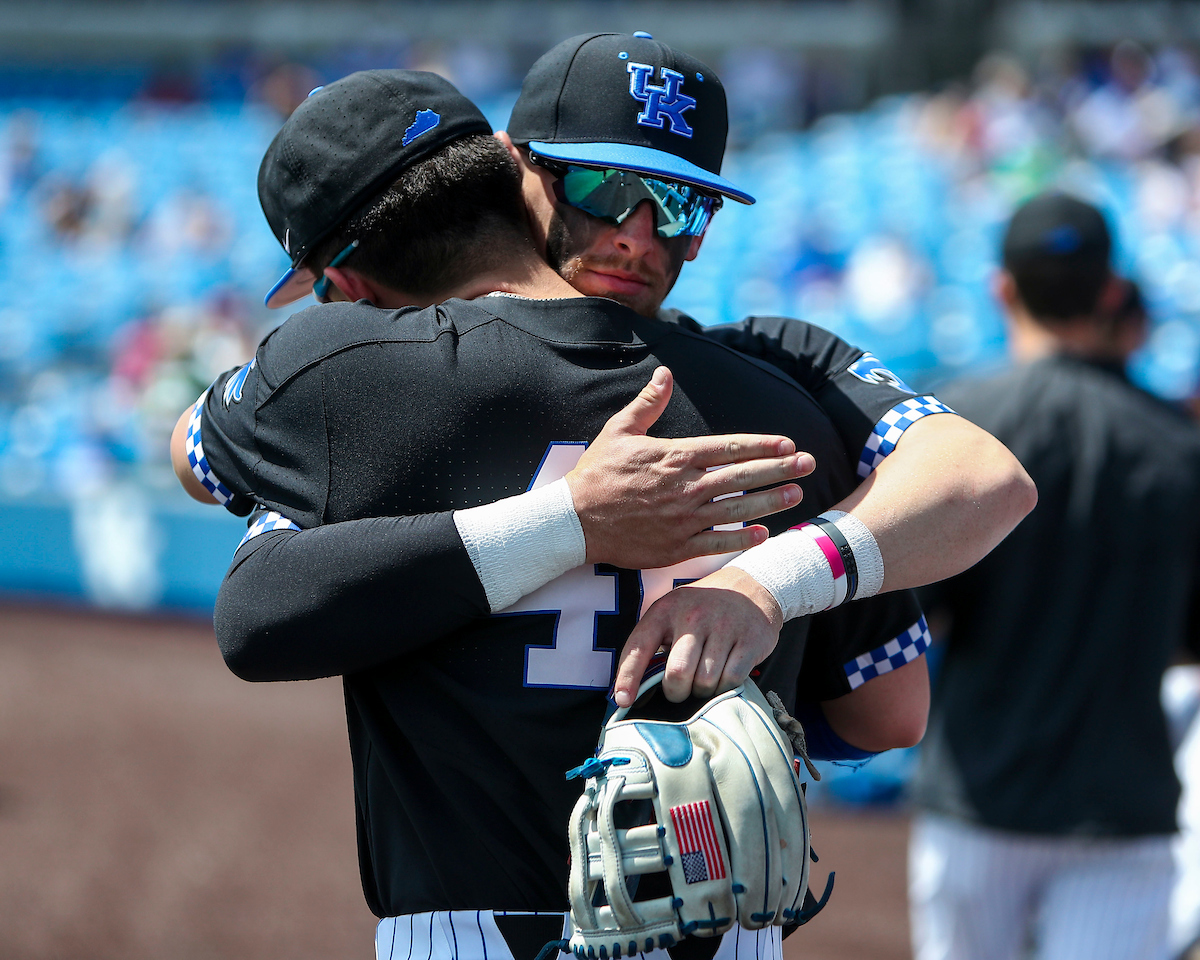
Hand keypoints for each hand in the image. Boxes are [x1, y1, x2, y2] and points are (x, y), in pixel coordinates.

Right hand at [566, 366, 813, 568]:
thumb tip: (664, 373)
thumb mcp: (618, 430)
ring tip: (796, 495)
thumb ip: (647, 403)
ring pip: (737, 509)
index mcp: (675, 456)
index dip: (761, 445)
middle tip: (809, 464)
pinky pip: (716, 543)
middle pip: (742, 477)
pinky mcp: (675, 546)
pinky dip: (741, 538)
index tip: (787, 444)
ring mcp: (683, 519)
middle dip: (779, 470)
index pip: (729, 448)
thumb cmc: (596, 473)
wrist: (574, 521)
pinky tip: (762, 534)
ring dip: (770, 502)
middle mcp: (685, 487)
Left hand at [612, 566, 783, 706]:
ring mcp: (724, 626)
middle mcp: (693, 615)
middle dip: (676, 692)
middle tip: (680, 690)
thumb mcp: (674, 612)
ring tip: (704, 680)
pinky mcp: (749, 640)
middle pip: (677, 674)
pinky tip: (723, 677)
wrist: (752, 586)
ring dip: (702, 691)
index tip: (623, 701)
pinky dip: (725, 688)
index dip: (628, 677)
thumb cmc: (704, 608)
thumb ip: (655, 642)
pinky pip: (731, 680)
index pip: (638, 647)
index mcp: (666, 609)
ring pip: (705, 682)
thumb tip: (633, 688)